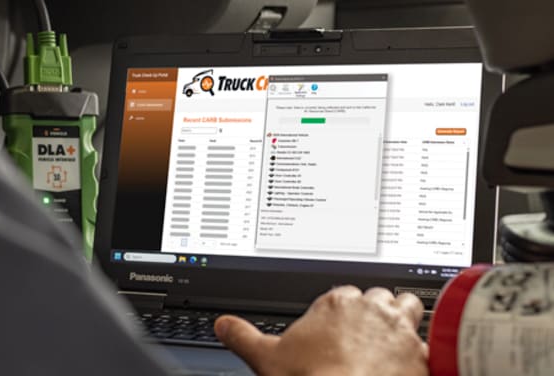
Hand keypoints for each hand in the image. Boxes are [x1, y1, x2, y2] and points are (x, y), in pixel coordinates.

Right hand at [215, 286, 427, 375]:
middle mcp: (370, 309)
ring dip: (403, 316)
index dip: (340, 310)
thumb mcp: (266, 358)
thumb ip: (242, 336)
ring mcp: (399, 330)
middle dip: (373, 310)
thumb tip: (224, 325)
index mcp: (335, 303)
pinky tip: (415, 360)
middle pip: (378, 295)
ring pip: (408, 305)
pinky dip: (423, 349)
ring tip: (395, 335)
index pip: (343, 293)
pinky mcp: (421, 354)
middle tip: (365, 332)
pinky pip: (430, 340)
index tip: (337, 326)